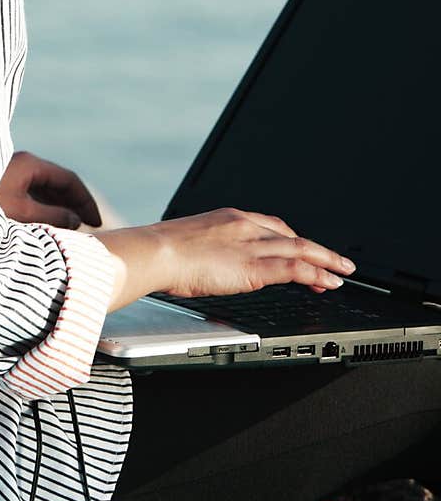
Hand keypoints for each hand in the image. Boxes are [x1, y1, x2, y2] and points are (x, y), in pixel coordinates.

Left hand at [0, 151, 102, 228]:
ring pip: (44, 190)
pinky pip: (31, 194)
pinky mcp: (2, 185)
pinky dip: (44, 208)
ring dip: (60, 208)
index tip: (97, 222)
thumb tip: (76, 219)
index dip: (86, 201)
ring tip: (73, 230)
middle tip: (90, 228)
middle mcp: (22, 164)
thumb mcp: (22, 214)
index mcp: (29, 164)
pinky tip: (50, 225)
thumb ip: (53, 216)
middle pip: (57, 183)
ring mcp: (11, 174)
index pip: (68, 179)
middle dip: (75, 205)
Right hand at [146, 207, 356, 297]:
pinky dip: (315, 274)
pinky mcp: (254, 266)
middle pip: (291, 235)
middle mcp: (245, 226)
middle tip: (337, 261)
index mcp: (229, 218)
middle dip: (317, 249)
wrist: (156, 252)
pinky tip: (328, 282)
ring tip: (343, 272)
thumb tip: (209, 265)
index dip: (292, 238)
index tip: (304, 248)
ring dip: (326, 261)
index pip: (271, 225)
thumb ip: (209, 252)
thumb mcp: (189, 244)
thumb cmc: (162, 252)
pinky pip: (294, 268)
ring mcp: (251, 244)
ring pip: (300, 249)